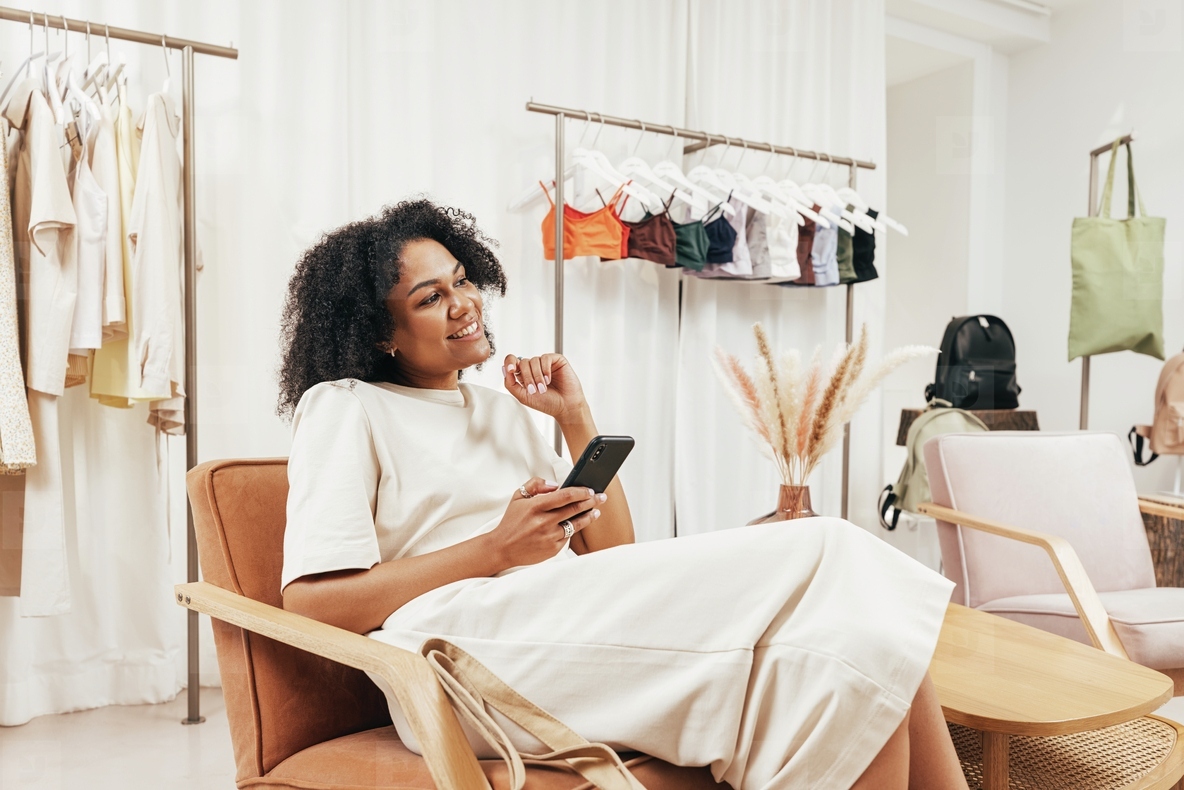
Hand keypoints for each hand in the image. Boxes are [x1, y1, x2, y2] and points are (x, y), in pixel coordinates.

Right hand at [486, 478, 606, 567]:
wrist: (502, 548)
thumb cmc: (511, 521)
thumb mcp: (518, 496)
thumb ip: (536, 485)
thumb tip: (555, 485)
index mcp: (535, 506)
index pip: (565, 496)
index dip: (581, 492)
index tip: (590, 490)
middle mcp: (543, 522)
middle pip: (575, 509)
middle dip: (591, 501)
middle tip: (601, 497)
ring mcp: (549, 537)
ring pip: (576, 524)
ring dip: (589, 516)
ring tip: (596, 511)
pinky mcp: (552, 549)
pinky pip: (568, 537)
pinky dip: (574, 529)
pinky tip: (578, 523)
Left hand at [503, 353, 587, 422]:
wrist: (565, 407)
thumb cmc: (546, 403)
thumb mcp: (523, 396)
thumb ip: (510, 384)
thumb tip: (504, 369)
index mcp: (524, 374)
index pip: (512, 361)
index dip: (509, 362)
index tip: (511, 370)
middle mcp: (534, 367)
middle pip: (523, 362)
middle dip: (527, 377)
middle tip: (534, 389)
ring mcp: (545, 363)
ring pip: (533, 360)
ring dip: (537, 376)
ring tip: (543, 388)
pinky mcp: (556, 360)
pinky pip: (545, 358)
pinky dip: (545, 370)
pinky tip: (549, 379)